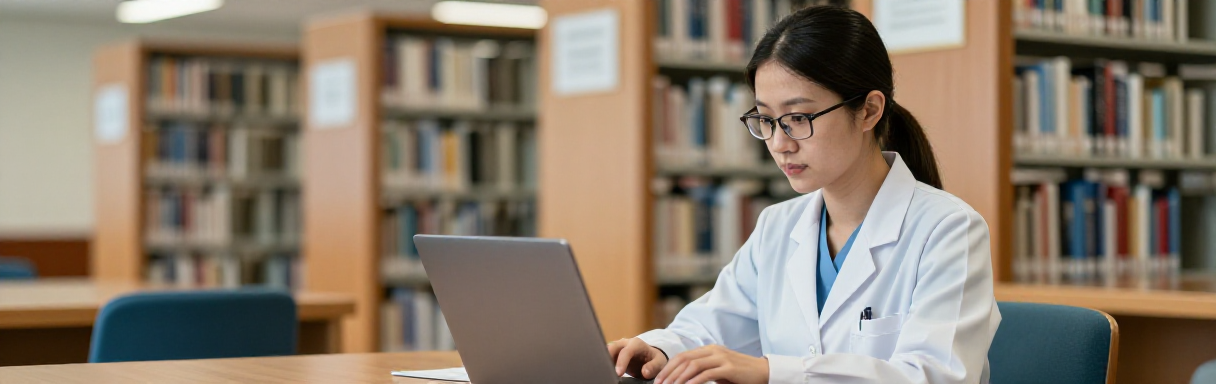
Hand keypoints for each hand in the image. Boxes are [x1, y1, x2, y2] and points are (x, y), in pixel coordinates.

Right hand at [608, 338, 668, 379]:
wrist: (650, 357)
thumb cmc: (655, 359)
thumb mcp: (660, 363)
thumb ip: (653, 366)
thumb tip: (644, 372)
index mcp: (636, 344)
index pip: (626, 351)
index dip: (621, 362)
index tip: (618, 374)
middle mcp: (624, 343)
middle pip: (612, 348)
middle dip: (607, 359)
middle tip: (607, 372)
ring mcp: (617, 348)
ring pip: (605, 351)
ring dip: (604, 361)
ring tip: (604, 372)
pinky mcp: (613, 354)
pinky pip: (605, 357)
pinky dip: (604, 364)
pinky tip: (604, 372)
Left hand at [654, 344, 768, 383]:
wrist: (762, 372)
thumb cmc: (739, 374)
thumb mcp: (718, 370)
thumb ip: (703, 371)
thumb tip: (684, 380)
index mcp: (708, 349)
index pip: (683, 356)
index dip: (668, 368)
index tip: (659, 380)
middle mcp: (713, 350)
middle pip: (684, 359)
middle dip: (669, 373)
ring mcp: (721, 358)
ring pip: (693, 365)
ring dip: (679, 378)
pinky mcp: (729, 368)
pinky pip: (707, 374)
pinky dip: (695, 381)